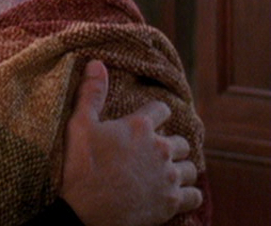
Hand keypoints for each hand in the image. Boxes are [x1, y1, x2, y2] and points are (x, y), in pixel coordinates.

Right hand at [60, 60, 202, 225]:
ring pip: (190, 168)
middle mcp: (160, 150)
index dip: (154, 113)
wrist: (84, 211)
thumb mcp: (79, 124)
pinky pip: (195, 195)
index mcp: (140, 127)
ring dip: (180, 168)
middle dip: (170, 143)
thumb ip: (91, 93)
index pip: (161, 109)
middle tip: (154, 150)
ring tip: (165, 171)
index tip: (147, 120)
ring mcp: (168, 177)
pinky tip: (174, 191)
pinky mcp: (171, 203)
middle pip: (181, 141)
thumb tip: (97, 63)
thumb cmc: (80, 165)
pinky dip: (188, 193)